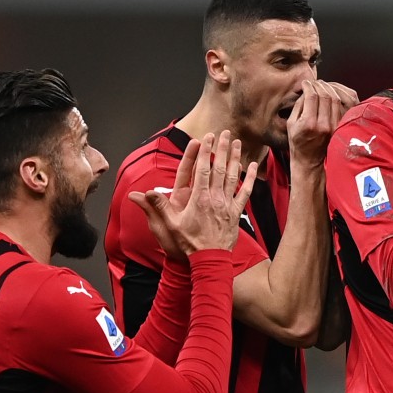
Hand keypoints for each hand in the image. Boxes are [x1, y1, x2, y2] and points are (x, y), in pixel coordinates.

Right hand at [128, 130, 256, 256]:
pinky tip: (252, 167)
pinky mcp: (236, 212)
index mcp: (198, 198)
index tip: (207, 137)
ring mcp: (227, 205)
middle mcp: (214, 198)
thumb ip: (156, 207)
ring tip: (238, 143)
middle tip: (226, 133)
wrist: (209, 260)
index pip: (202, 169)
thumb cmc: (188, 243)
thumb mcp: (169, 225)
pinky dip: (249, 179)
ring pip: (233, 176)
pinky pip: (244, 192)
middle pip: (219, 168)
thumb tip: (140, 194)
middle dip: (222, 148)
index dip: (205, 151)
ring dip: (235, 158)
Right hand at [288, 79, 359, 166]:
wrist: (309, 159)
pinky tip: (330, 94)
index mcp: (309, 123)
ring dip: (328, 89)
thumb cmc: (297, 142)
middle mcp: (323, 125)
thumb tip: (306, 90)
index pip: (312, 96)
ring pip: (335, 99)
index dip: (309, 86)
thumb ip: (298, 105)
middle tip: (314, 83)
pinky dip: (336, 96)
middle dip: (319, 85)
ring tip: (321, 86)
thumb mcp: (291, 123)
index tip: (305, 83)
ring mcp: (334, 126)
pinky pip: (342, 106)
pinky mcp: (339, 127)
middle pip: (325, 95)